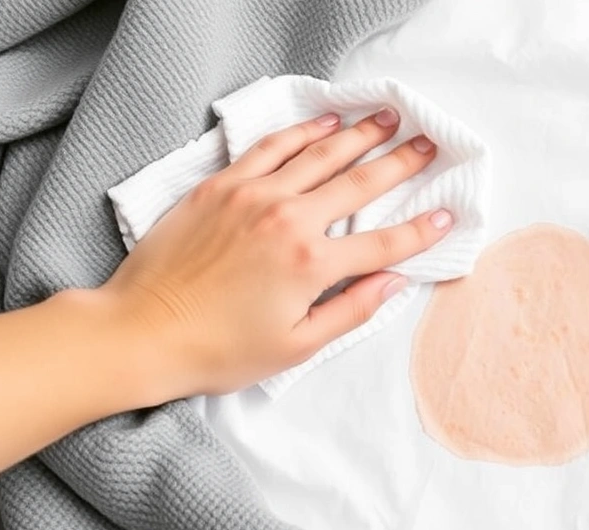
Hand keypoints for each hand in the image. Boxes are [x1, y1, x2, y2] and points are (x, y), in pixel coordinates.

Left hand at [99, 107, 450, 398]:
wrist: (141, 331)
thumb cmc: (218, 350)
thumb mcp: (295, 346)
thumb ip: (350, 311)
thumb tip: (392, 283)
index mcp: (311, 265)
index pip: (383, 243)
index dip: (421, 230)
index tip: (447, 214)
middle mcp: (288, 220)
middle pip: (360, 185)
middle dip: (401, 163)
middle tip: (429, 144)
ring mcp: (253, 195)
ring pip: (320, 155)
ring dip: (359, 135)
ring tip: (388, 119)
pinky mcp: (221, 185)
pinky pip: (271, 147)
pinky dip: (302, 132)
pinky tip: (325, 123)